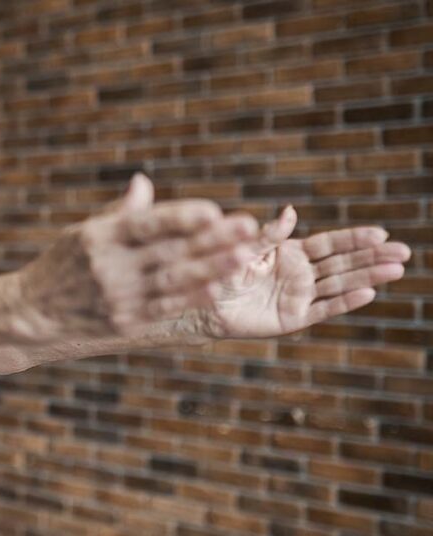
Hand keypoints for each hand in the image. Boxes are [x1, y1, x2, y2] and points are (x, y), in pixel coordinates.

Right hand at [14, 173, 260, 342]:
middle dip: (211, 240)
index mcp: (98, 237)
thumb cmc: (64, 263)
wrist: (33, 312)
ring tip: (243, 256)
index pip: (146, 224)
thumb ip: (119, 212)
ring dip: (211, 268)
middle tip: (247, 227)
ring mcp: (117, 297)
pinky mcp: (123, 321)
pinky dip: (192, 297)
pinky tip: (218, 287)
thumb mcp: (81, 232)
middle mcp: (108, 267)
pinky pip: (164, 307)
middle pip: (167, 252)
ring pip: (173, 280)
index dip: (180, 217)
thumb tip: (143, 183)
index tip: (214, 210)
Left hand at [190, 205, 411, 338]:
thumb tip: (292, 211)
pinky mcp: (294, 318)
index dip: (355, 239)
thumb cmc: (222, 273)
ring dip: (368, 277)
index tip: (381, 234)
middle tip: (404, 252)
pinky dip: (344, 302)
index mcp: (291, 254)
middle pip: (344, 263)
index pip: (330, 244)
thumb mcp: (246, 249)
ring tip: (396, 270)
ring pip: (340, 284)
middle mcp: (301, 274)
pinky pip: (323, 309)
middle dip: (373, 257)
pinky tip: (368, 293)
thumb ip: (270, 234)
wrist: (203, 305)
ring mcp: (300, 297)